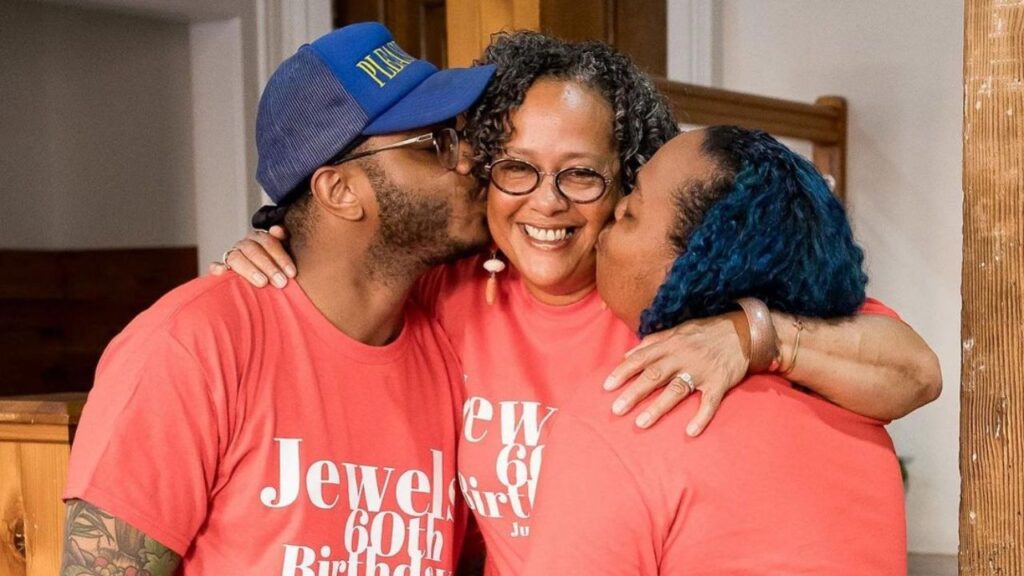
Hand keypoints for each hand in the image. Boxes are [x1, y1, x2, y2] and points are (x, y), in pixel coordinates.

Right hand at [208, 225, 294, 287]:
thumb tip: (277, 230)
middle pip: (254, 251)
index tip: (292, 273)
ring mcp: (232, 255)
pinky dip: (217, 268)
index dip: (281, 257)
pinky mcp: (221, 267)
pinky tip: (221, 273)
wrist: (264, 276)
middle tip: (281, 282)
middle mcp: (245, 244)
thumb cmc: (277, 266)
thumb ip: (284, 239)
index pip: (269, 243)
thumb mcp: (284, 252)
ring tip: (262, 283)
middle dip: (269, 266)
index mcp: (260, 238)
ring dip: (250, 270)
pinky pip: (216, 266)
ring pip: (236, 258)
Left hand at [603, 312, 749, 434]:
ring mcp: (702, 370)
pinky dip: (701, 417)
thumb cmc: (706, 332)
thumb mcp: (678, 330)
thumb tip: (627, 355)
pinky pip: (709, 402)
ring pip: (677, 390)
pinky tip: (690, 431)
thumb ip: (652, 342)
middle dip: (633, 393)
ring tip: (640, 423)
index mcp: (670, 343)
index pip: (641, 358)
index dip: (623, 372)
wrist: (744, 331)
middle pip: (654, 375)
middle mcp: (683, 356)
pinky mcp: (720, 382)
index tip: (607, 387)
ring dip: (658, 407)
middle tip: (616, 409)